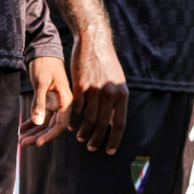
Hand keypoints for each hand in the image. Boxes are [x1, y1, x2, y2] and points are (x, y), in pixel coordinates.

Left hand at [20, 56, 72, 145]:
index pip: (60, 125)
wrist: (43, 49)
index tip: (37, 143)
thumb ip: (39, 102)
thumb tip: (38, 122)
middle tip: (22, 143)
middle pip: (51, 127)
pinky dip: (31, 122)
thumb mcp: (41, 82)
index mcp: (66, 100)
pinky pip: (40, 115)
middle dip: (37, 136)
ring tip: (20, 139)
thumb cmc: (45, 64)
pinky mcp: (47, 101)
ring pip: (45, 123)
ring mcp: (55, 103)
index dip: (49, 136)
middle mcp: (62, 104)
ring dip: (33, 131)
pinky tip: (22, 128)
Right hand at [69, 33, 128, 154]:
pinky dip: (73, 120)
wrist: (94, 42)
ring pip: (88, 119)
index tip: (109, 151)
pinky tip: (71, 125)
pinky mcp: (81, 86)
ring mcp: (95, 90)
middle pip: (102, 125)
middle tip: (90, 147)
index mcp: (122, 94)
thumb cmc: (106, 62)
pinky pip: (77, 109)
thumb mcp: (117, 81)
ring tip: (80, 137)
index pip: (119, 124)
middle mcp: (110, 94)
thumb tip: (114, 121)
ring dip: (83, 132)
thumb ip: (116, 100)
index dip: (114, 140)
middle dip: (96, 139)